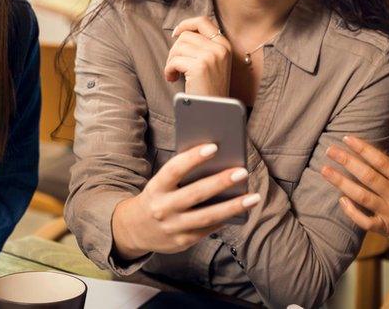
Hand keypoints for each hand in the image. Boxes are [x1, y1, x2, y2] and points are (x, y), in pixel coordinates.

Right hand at [111, 143, 259, 259]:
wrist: (134, 229)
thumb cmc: (157, 197)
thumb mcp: (160, 184)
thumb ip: (181, 176)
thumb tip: (216, 163)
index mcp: (156, 188)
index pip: (174, 170)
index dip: (193, 158)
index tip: (214, 147)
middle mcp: (162, 208)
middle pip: (195, 194)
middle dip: (220, 182)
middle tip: (242, 171)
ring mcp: (172, 227)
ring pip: (207, 216)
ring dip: (233, 207)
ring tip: (253, 197)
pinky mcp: (182, 242)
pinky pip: (208, 229)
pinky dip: (225, 219)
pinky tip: (240, 211)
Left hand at [164, 16, 231, 96]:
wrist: (215, 111)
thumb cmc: (210, 89)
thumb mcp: (213, 63)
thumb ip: (204, 46)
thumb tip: (181, 32)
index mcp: (224, 45)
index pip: (203, 21)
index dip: (186, 24)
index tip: (175, 33)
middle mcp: (220, 48)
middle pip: (186, 36)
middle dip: (175, 50)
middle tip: (174, 66)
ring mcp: (211, 56)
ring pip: (178, 47)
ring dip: (171, 61)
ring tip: (174, 74)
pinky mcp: (200, 67)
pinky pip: (174, 61)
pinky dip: (169, 70)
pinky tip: (172, 79)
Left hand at [321, 129, 388, 261]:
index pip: (382, 161)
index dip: (363, 148)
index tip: (348, 138)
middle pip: (367, 176)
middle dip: (346, 161)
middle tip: (329, 150)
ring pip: (361, 196)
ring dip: (341, 183)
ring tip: (324, 170)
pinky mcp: (388, 230)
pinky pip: (365, 222)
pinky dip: (351, 212)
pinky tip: (340, 200)